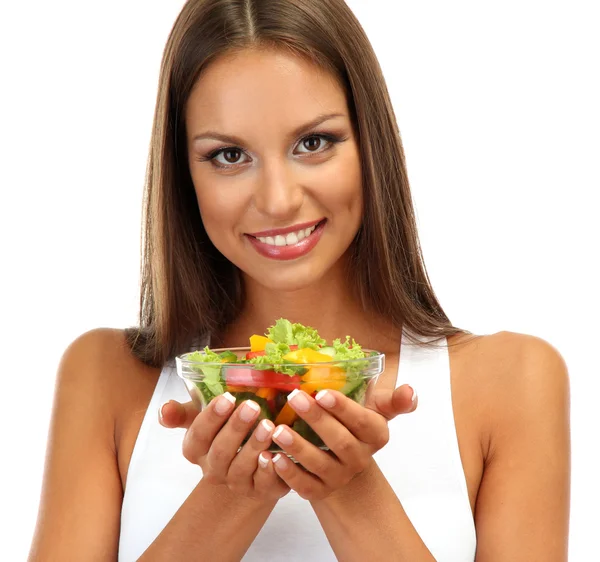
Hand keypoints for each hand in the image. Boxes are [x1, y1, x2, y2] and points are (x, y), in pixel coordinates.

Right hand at [159, 393, 290, 501]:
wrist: (250, 457)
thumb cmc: (224, 429)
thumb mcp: (202, 415)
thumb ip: (181, 412)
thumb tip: (164, 410)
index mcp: (196, 450)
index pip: (198, 436)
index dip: (212, 417)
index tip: (228, 397)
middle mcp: (213, 470)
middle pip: (220, 452)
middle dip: (236, 428)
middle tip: (252, 406)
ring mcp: (236, 483)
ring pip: (240, 469)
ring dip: (254, 446)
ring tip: (268, 426)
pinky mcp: (261, 491)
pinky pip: (262, 484)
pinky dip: (268, 470)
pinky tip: (275, 455)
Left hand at [267, 384, 416, 499]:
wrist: (346, 466)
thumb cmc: (354, 426)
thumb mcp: (374, 410)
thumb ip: (392, 400)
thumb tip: (410, 391)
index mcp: (375, 435)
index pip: (362, 421)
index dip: (343, 408)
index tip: (322, 392)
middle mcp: (360, 458)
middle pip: (339, 441)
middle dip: (316, 419)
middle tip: (294, 397)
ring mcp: (339, 477)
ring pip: (319, 464)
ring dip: (297, 446)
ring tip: (277, 429)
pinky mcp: (319, 492)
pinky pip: (303, 485)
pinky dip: (287, 473)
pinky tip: (271, 457)